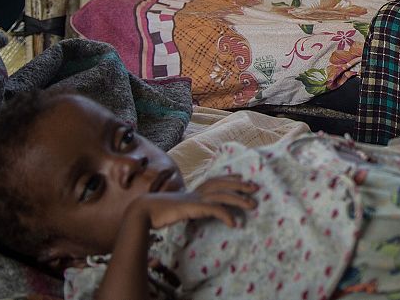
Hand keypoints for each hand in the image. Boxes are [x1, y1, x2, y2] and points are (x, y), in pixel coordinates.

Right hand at [130, 175, 259, 230]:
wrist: (144, 211)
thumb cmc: (157, 212)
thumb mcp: (177, 209)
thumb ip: (187, 209)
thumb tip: (191, 212)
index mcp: (193, 191)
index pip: (215, 180)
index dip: (229, 178)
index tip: (241, 176)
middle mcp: (196, 192)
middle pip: (223, 184)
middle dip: (240, 185)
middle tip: (255, 187)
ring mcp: (195, 199)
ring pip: (223, 196)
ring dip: (239, 199)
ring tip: (252, 205)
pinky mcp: (194, 208)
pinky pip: (214, 210)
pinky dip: (226, 215)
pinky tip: (234, 223)